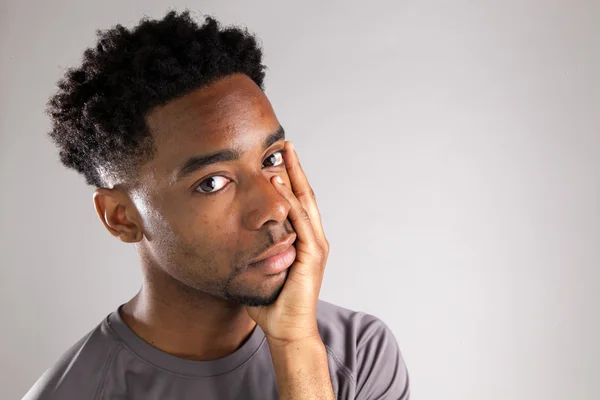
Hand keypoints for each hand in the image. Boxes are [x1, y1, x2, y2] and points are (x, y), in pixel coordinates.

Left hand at [245, 141, 329, 346]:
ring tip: (283, 153)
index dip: (288, 179)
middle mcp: (312, 238)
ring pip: (304, 202)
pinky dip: (290, 200)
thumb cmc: (272, 304)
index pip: (296, 203)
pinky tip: (279, 182)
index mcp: (302, 241)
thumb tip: (230, 241)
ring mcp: (315, 246)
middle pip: (305, 195)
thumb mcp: (260, 270)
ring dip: (293, 176)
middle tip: (285, 144)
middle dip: (294, 169)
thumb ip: (252, 252)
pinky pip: (300, 221)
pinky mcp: (312, 255)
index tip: (277, 158)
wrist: (287, 330)